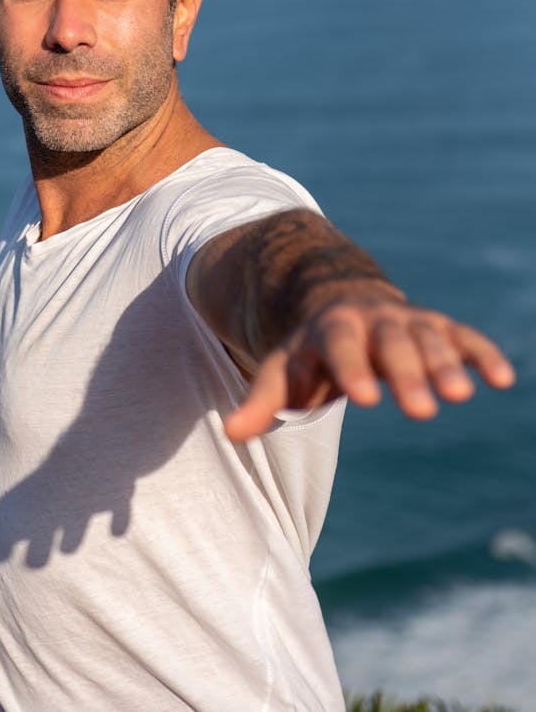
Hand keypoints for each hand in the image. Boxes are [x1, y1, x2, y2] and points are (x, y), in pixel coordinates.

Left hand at [224, 295, 515, 440]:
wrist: (339, 300)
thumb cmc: (310, 351)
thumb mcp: (282, 370)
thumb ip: (261, 401)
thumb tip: (230, 433)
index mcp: (330, 328)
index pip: (340, 347)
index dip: (352, 370)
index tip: (365, 399)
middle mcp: (372, 319)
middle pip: (390, 344)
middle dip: (406, 374)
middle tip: (422, 411)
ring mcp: (407, 320)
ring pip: (428, 338)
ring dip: (446, 364)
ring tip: (460, 396)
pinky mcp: (437, 326)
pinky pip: (463, 336)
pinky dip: (482, 353)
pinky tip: (503, 380)